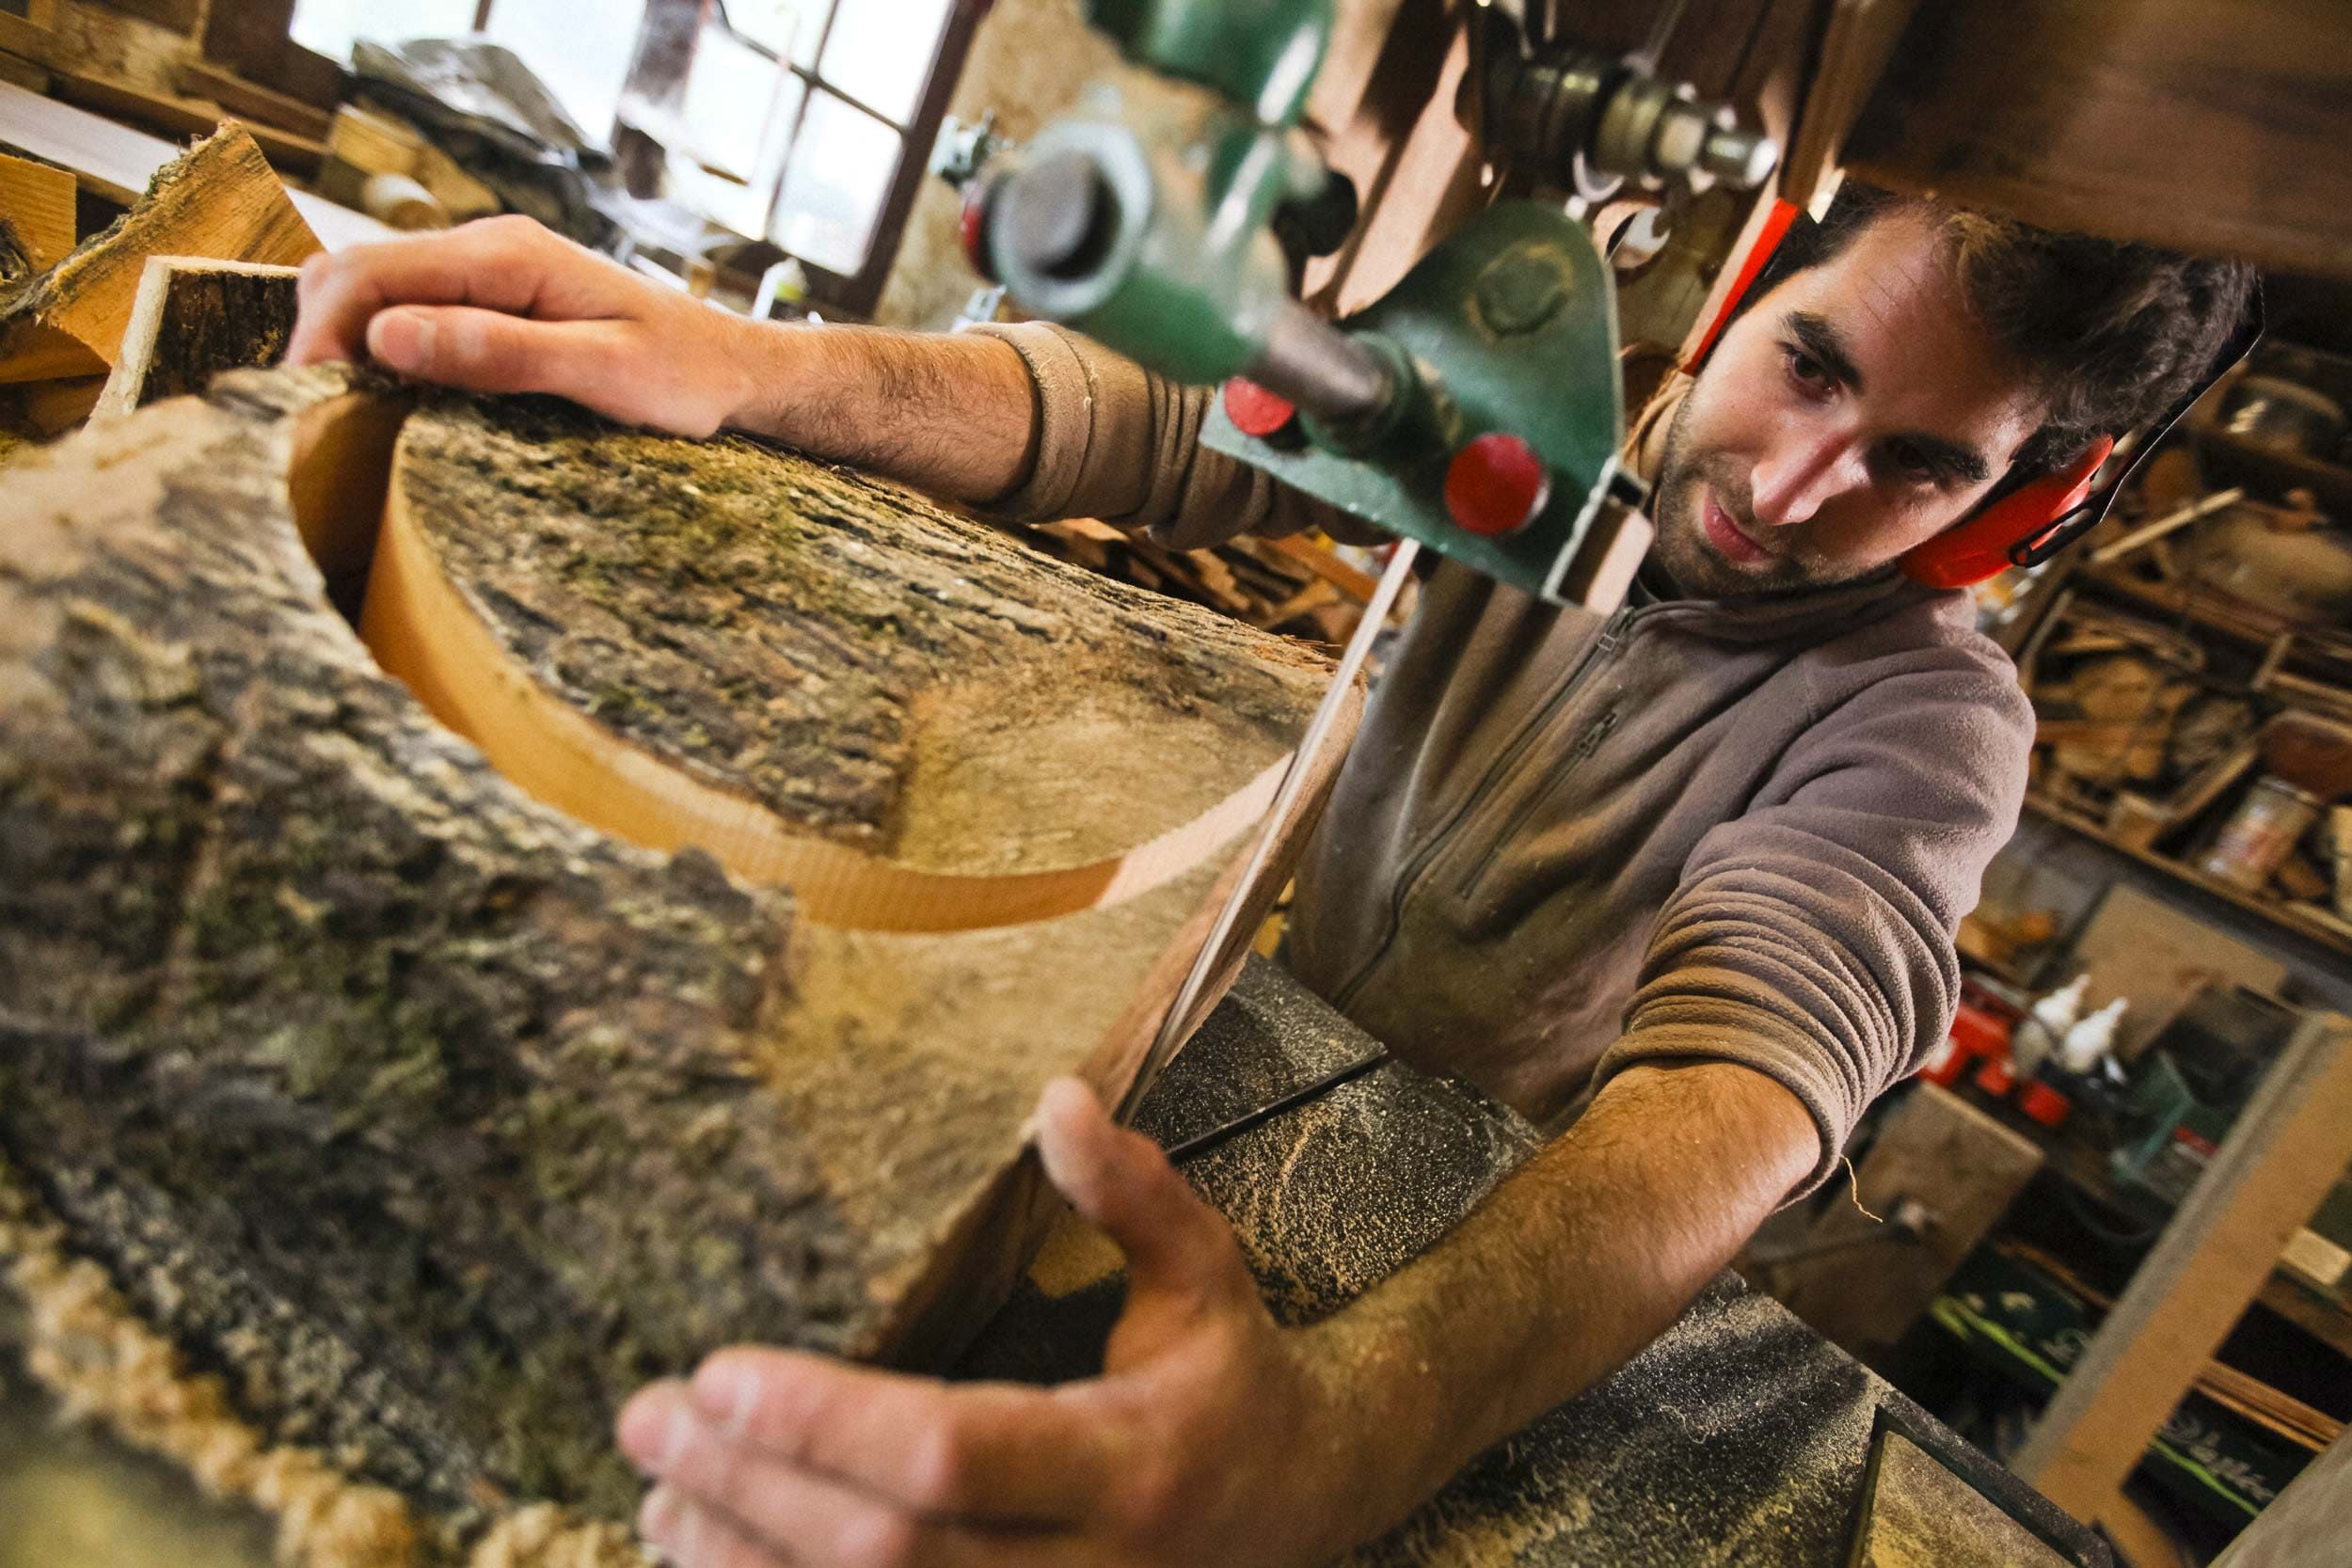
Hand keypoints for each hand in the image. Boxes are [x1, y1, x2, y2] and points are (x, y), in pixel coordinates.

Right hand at [285, 215, 761, 436]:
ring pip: (376, 289)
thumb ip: (499, 352)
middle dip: (317, 334)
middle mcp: (489, 248)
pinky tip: (380, 395)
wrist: (736, 368)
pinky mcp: (497, 300)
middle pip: (357, 272)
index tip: (304, 398)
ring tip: (331, 409)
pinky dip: (378, 347)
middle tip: (307, 416)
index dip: (323, 333)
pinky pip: (412, 310)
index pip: (371, 274)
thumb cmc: (685, 375)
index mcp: (506, 254)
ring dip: (341, 339)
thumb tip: (390, 338)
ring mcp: (490, 271)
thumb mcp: (601, 373)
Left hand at [616, 1078, 1379, 1567]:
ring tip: (658, 1495)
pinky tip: (714, 1558)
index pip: (954, 1454)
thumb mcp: (1206, 1275)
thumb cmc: (1232, 1379)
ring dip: (744, 1562)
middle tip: (647, 1419)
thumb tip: (1055, 1096)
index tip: (718, 1373)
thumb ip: (1134, 1192)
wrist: (1303, 1512)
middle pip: (884, 1552)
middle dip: (750, 1487)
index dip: (829, 1423)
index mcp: (1129, 1464)